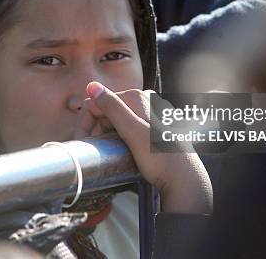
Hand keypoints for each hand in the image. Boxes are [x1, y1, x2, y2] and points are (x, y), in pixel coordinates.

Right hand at [75, 81, 212, 214]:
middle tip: (93, 149)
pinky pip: (125, 126)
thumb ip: (113, 108)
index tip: (82, 141)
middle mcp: (143, 100)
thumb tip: (92, 86)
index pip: (98, 101)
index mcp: (137, 97)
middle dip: (95, 128)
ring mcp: (148, 113)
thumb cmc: (162, 159)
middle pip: (106, 110)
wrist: (184, 180)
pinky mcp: (150, 126)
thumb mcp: (133, 132)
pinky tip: (117, 149)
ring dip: (104, 133)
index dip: (86, 121)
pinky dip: (116, 136)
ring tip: (105, 151)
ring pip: (114, 119)